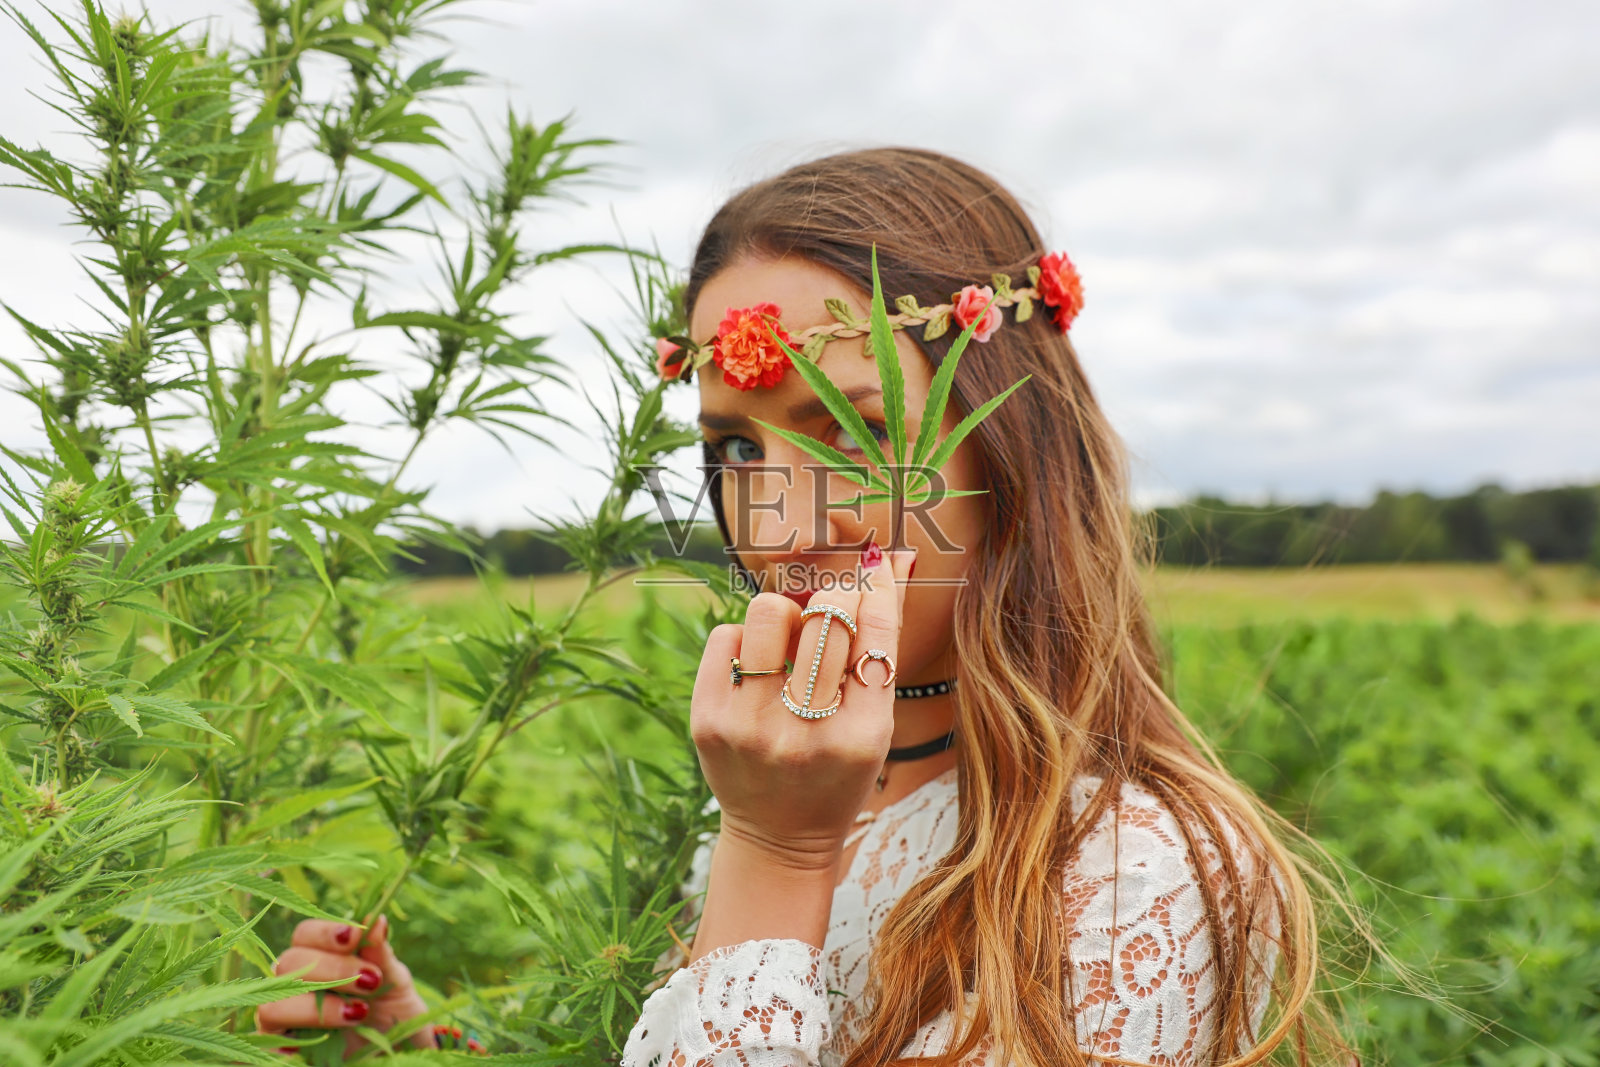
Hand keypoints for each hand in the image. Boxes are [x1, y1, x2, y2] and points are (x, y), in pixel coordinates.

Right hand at [256, 914, 431, 1055]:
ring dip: (317, 1008)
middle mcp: (295, 983)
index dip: (326, 932)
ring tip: (358, 1014)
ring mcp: (284, 1016)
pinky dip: (287, 1042)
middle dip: (332, 970)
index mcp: (321, 957)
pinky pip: (266, 1041)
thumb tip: (376, 919)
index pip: (304, 933)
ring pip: (274, 1003)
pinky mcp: (280, 1047)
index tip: (355, 937)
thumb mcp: (395, 983)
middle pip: (289, 962)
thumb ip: (381, 955)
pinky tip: (318, 1042)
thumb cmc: (392, 1011)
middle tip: (371, 982)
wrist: (397, 1050)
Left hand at [690, 543, 912, 871]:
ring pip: (769, 613)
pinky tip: (758, 667)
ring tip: (790, 643)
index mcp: (863, 736)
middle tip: (831, 610)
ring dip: (786, 614)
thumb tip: (892, 559)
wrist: (779, 836)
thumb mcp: (877, 723)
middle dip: (834, 599)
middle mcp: (806, 733)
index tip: (872, 565)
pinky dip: (746, 638)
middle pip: (826, 616)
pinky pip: (726, 634)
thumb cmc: (838, 770)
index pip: (876, 632)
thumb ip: (882, 645)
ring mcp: (751, 728)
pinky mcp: (708, 721)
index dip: (877, 587)